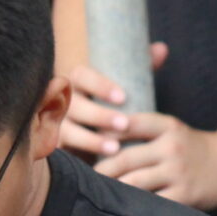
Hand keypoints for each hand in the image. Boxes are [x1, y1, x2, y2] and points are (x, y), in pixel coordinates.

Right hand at [59, 43, 168, 157]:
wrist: (95, 136)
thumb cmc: (114, 106)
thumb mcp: (127, 87)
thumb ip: (140, 68)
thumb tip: (161, 49)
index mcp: (78, 82)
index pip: (82, 76)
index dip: (100, 85)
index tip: (123, 97)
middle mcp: (62, 101)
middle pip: (75, 105)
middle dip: (99, 115)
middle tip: (124, 124)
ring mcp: (55, 125)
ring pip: (67, 131)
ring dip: (90, 140)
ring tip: (114, 149)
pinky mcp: (55, 147)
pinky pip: (60, 153)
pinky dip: (79, 157)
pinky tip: (96, 167)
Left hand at [92, 113, 216, 210]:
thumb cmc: (193, 147)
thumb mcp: (173, 129)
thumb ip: (144, 130)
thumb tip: (100, 135)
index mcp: (168, 126)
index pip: (128, 125)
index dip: (103, 133)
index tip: (82, 143)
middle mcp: (171, 147)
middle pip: (124, 158)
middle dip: (99, 170)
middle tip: (77, 178)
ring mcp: (178, 173)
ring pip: (134, 183)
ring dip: (111, 190)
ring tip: (91, 195)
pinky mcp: (184, 195)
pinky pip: (151, 203)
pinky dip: (133, 206)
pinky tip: (117, 210)